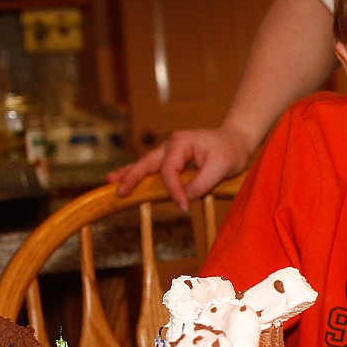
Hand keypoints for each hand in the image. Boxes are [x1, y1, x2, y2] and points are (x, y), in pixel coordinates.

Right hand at [108, 122, 258, 209]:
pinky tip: (121, 178)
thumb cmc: (231, 151)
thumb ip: (202, 182)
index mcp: (181, 143)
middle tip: (120, 192)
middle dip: (132, 178)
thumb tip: (185, 197)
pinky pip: (151, 167)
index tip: (184, 206)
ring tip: (110, 182)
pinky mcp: (172, 158)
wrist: (236, 140)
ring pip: (144, 164)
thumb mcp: (222, 167)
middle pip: (146, 163)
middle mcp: (171, 144)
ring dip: (128, 174)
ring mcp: (169, 150)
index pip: (169, 171)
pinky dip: (137, 172)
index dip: (173, 190)